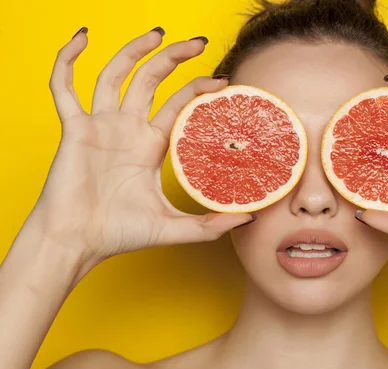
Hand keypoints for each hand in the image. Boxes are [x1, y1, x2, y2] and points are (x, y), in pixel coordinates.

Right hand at [29, 28, 252, 273]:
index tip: (221, 80)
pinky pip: (64, 88)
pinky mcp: (74, 129)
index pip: (177, 105)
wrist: (78, 243)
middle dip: (174, 58)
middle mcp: (127, 129)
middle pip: (152, 80)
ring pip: (115, 75)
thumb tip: (250, 217)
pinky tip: (81, 40)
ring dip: (133, 51)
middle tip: (199, 42)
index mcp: (150, 145)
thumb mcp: (172, 227)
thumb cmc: (120, 233)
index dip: (197, 88)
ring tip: (158, 32)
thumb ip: (209, 224)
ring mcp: (100, 126)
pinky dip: (67, 62)